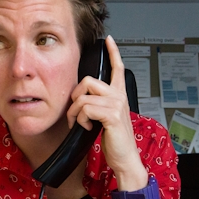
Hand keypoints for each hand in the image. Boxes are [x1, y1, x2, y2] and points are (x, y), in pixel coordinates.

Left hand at [66, 36, 145, 185]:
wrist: (124, 158)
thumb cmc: (114, 140)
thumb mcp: (105, 118)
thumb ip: (97, 104)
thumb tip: (79, 99)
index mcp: (119, 95)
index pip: (117, 68)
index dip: (113, 52)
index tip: (108, 40)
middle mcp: (119, 96)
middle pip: (88, 81)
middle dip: (75, 96)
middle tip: (76, 112)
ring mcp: (117, 104)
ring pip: (83, 97)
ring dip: (75, 112)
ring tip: (80, 123)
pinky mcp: (112, 114)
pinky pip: (86, 108)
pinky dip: (81, 119)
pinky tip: (87, 127)